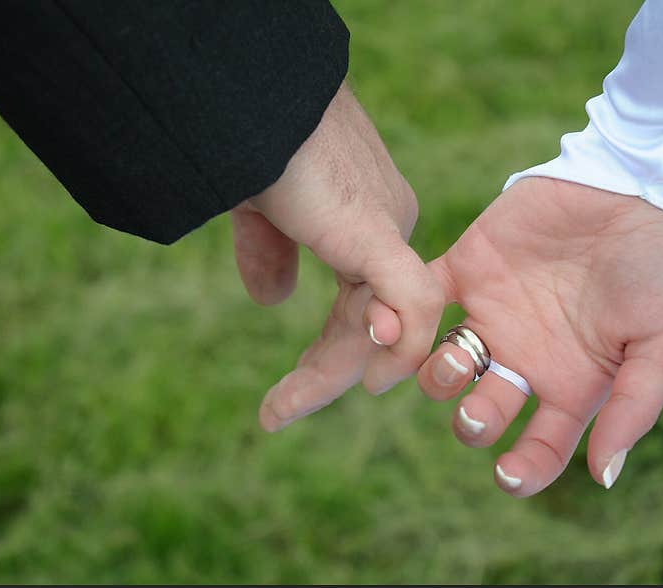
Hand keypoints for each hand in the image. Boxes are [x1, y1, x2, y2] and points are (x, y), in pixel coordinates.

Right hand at [231, 82, 442, 430]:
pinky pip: (412, 306)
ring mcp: (390, 231)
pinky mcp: (379, 235)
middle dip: (326, 371)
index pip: (360, 305)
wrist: (251, 99)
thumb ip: (271, 253)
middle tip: (277, 413)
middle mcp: (390, 229)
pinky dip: (393, 348)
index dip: (327, 350)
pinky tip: (357, 382)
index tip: (287, 391)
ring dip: (333, 374)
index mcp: (365, 222)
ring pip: (389, 326)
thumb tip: (271, 301)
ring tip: (280, 409)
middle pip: (374, 324)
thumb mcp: (260, 210)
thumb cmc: (252, 140)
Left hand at [368, 177, 662, 494]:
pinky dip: (399, 315)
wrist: (636, 186)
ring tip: (451, 363)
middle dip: (471, 423)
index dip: (523, 471)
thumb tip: (604, 477)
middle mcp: (525, 357)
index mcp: (572, 383)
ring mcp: (492, 315)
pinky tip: (398, 326)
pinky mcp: (465, 270)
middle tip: (477, 410)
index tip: (506, 476)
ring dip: (437, 378)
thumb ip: (634, 406)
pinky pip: (420, 300)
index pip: (540, 445)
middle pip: (481, 411)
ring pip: (442, 366)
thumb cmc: (662, 268)